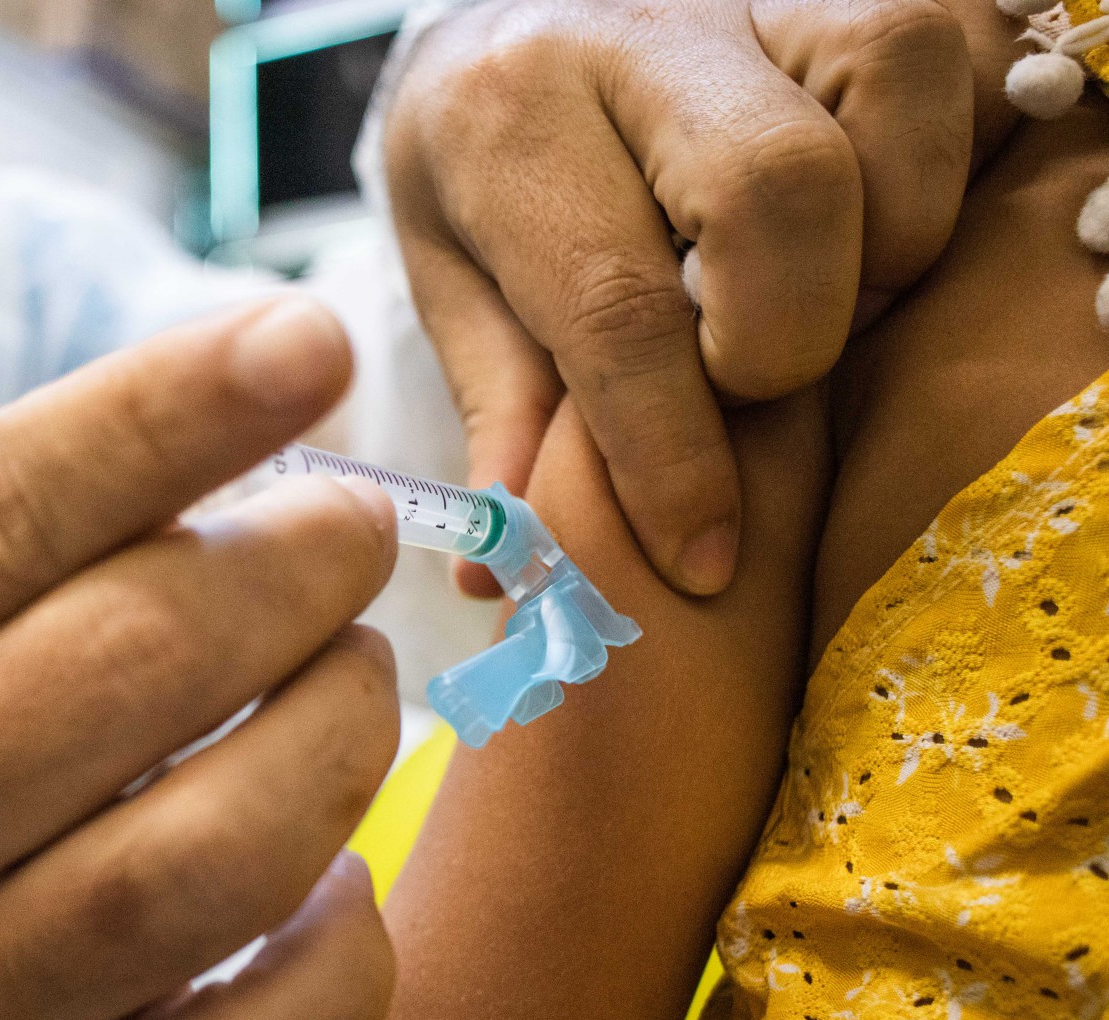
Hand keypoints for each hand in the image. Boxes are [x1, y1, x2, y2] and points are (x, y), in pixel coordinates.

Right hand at [0, 299, 400, 1019]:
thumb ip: (14, 529)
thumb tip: (263, 395)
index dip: (169, 413)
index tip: (306, 341)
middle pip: (125, 672)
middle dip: (289, 574)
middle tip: (346, 536)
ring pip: (211, 865)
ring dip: (336, 738)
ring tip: (350, 679)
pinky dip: (350, 958)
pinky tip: (335, 879)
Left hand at [385, 0, 980, 594]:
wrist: (502, 15)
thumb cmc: (486, 167)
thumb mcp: (457, 281)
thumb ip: (502, 409)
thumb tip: (510, 570)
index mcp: (510, 123)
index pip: (616, 306)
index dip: (673, 454)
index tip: (702, 555)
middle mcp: (635, 31)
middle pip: (776, 183)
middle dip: (787, 332)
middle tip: (751, 383)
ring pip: (890, 83)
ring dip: (888, 233)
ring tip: (823, 292)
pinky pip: (954, 53)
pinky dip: (943, 160)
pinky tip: (878, 226)